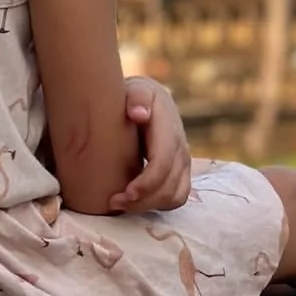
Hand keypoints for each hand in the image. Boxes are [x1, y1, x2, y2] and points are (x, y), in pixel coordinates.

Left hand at [110, 78, 191, 212]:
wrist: (147, 101)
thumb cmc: (135, 97)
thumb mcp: (136, 90)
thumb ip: (137, 98)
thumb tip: (139, 113)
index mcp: (169, 131)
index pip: (163, 164)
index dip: (146, 184)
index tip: (124, 193)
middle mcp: (181, 149)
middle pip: (169, 186)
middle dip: (142, 201)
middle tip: (113, 202)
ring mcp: (183, 164)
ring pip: (174, 197)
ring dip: (148, 206)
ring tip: (121, 204)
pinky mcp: (180, 174)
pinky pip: (176, 198)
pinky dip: (157, 205)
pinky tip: (135, 203)